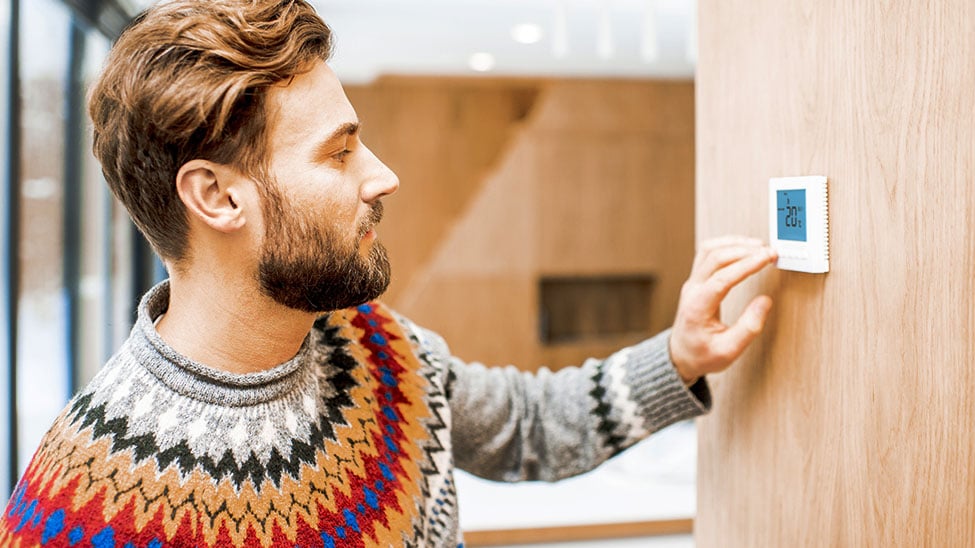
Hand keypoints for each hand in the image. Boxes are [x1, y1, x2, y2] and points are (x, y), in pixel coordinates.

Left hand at [669, 236, 776, 383]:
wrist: (681, 355)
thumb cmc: (702, 355)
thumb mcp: (728, 351)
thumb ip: (748, 328)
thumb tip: (765, 302)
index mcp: (697, 307)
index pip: (722, 277)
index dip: (746, 265)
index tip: (767, 257)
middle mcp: (691, 290)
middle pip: (714, 258)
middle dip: (744, 250)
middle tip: (770, 252)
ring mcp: (692, 283)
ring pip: (708, 251)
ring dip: (734, 244)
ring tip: (759, 247)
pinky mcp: (696, 280)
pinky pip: (707, 254)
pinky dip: (726, 246)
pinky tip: (743, 248)